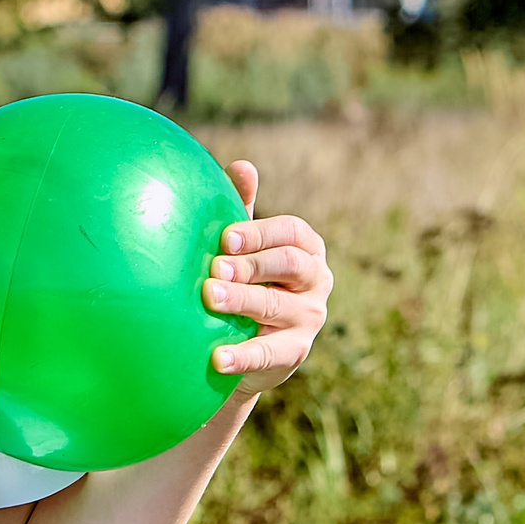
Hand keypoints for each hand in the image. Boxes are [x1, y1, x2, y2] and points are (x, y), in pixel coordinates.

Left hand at [202, 160, 331, 397]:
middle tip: (215, 268)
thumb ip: (242, 209)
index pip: (291, 232)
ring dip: (242, 301)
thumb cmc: (245, 278)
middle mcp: (316, 279)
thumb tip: (242, 165)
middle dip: (253, 264)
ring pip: (276, 306)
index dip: (261, 233)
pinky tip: (217, 357)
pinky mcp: (296, 351)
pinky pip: (270, 353)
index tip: (226, 237)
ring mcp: (310, 317)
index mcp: (305, 247)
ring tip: (208, 299)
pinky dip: (243, 355)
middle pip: (289, 264)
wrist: (247, 342)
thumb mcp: (243, 246)